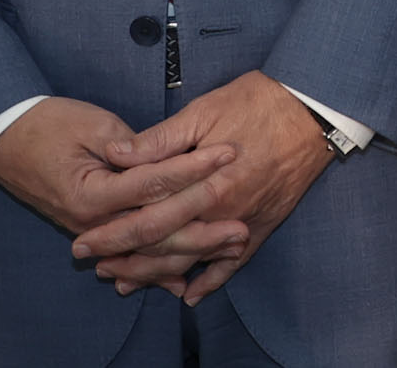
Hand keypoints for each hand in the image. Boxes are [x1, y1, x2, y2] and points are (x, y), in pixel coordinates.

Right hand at [0, 98, 237, 280]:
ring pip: (147, 250)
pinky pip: (130, 256)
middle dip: (202, 227)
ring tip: (229, 247)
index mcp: (92, 192)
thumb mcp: (93, 125)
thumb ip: (133, 149)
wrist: (5, 139)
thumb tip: (170, 160)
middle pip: (157, 229)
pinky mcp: (95, 231)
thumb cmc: (48, 124)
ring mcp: (92, 231)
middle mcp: (92, 221)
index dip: (194, 168)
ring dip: (188, 251)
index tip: (229, 153)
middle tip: (242, 224)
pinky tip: (184, 280)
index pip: (154, 183)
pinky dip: (156, 271)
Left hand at [79, 75, 334, 302]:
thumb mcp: (204, 111)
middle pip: (164, 247)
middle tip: (92, 266)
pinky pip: (233, 264)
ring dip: (156, 274)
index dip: (112, 234)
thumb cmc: (258, 102)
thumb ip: (160, 140)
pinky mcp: (263, 225)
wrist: (314, 110)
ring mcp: (244, 223)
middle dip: (125, 260)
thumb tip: (116, 155)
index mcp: (204, 183)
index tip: (82, 242)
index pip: (147, 219)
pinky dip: (210, 281)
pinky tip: (189, 295)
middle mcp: (222, 212)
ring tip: (125, 282)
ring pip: (192, 261)